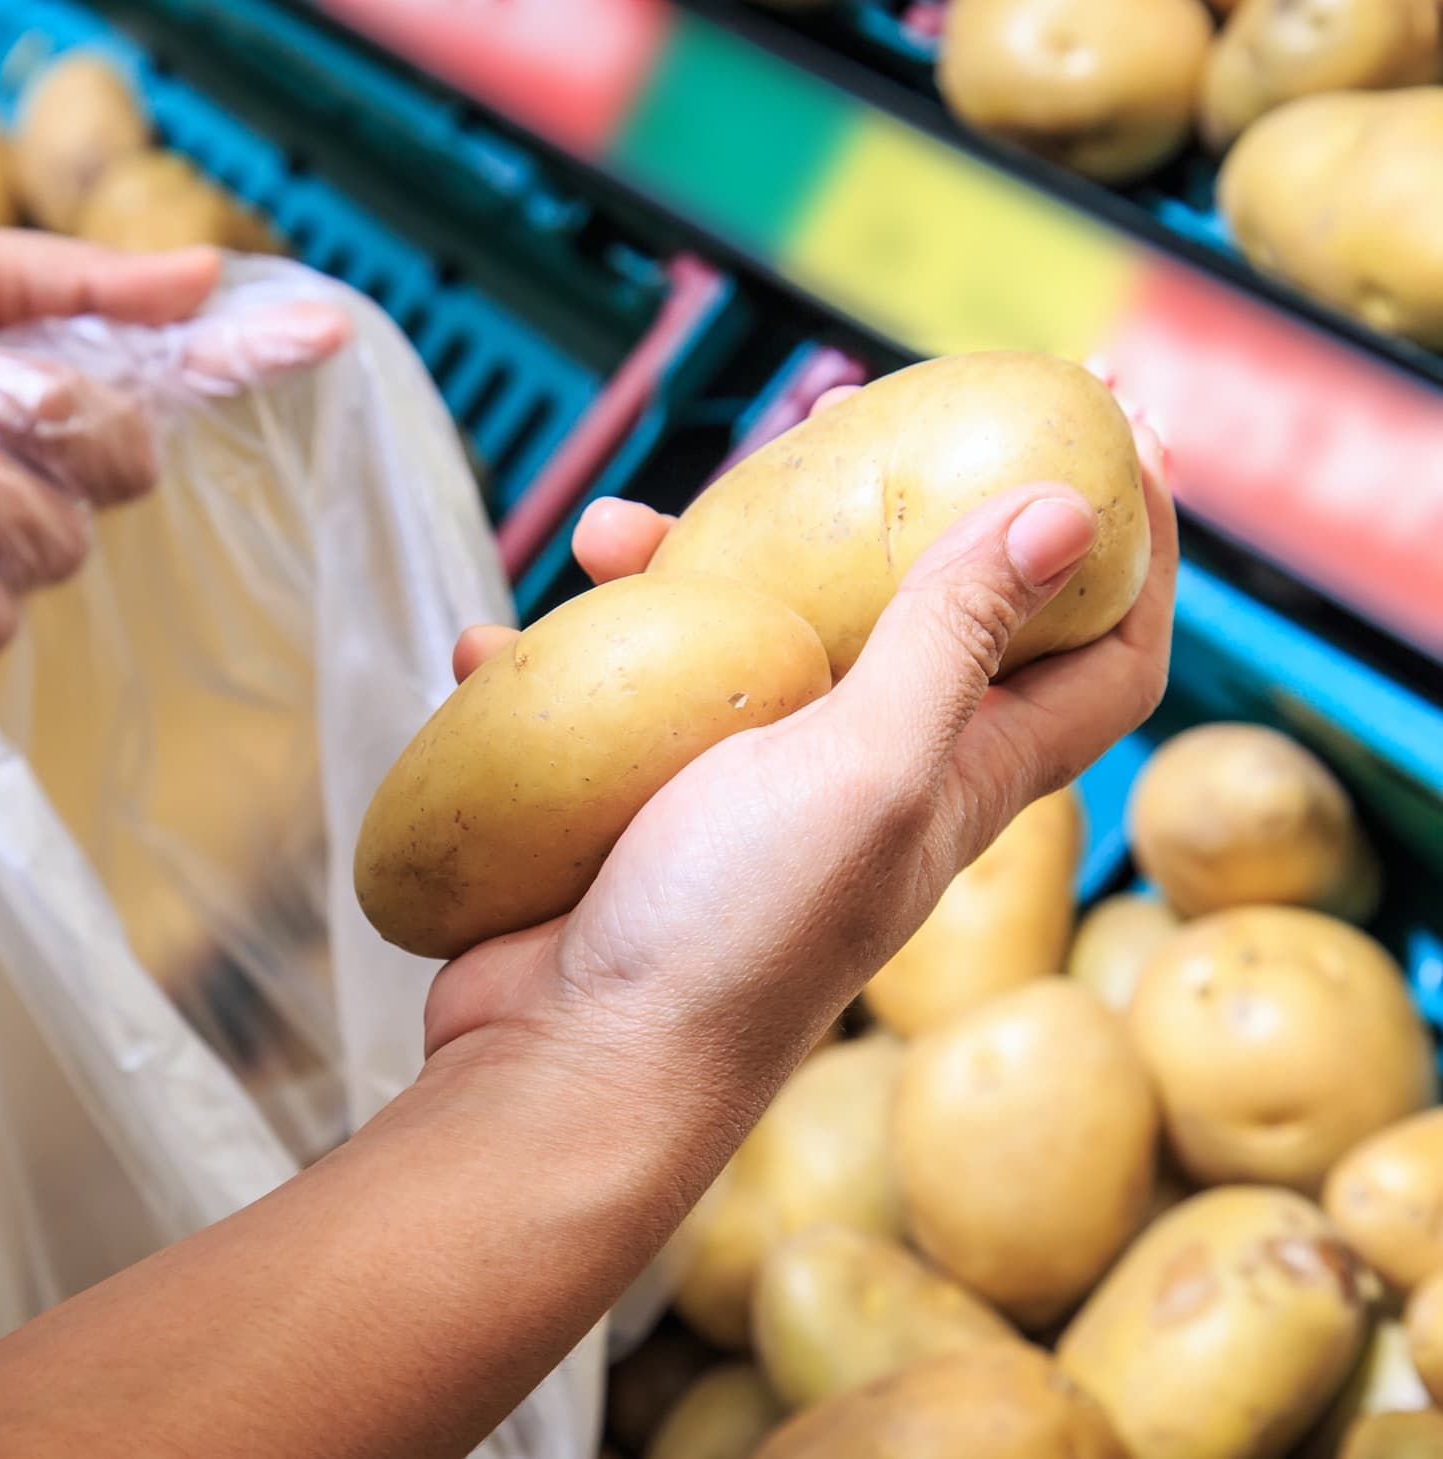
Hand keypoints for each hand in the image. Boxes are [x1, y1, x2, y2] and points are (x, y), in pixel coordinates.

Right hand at [427, 389, 1174, 1156]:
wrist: (575, 1068)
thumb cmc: (737, 933)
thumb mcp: (869, 765)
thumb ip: (953, 637)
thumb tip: (1070, 508)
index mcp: (958, 772)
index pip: (1101, 660)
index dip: (1135, 557)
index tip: (1117, 441)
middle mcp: (865, 777)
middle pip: (905, 612)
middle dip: (873, 509)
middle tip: (826, 426)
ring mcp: (745, 793)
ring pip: (739, 639)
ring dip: (680, 571)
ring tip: (600, 534)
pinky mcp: (640, 811)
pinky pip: (610, 706)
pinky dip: (561, 666)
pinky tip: (496, 644)